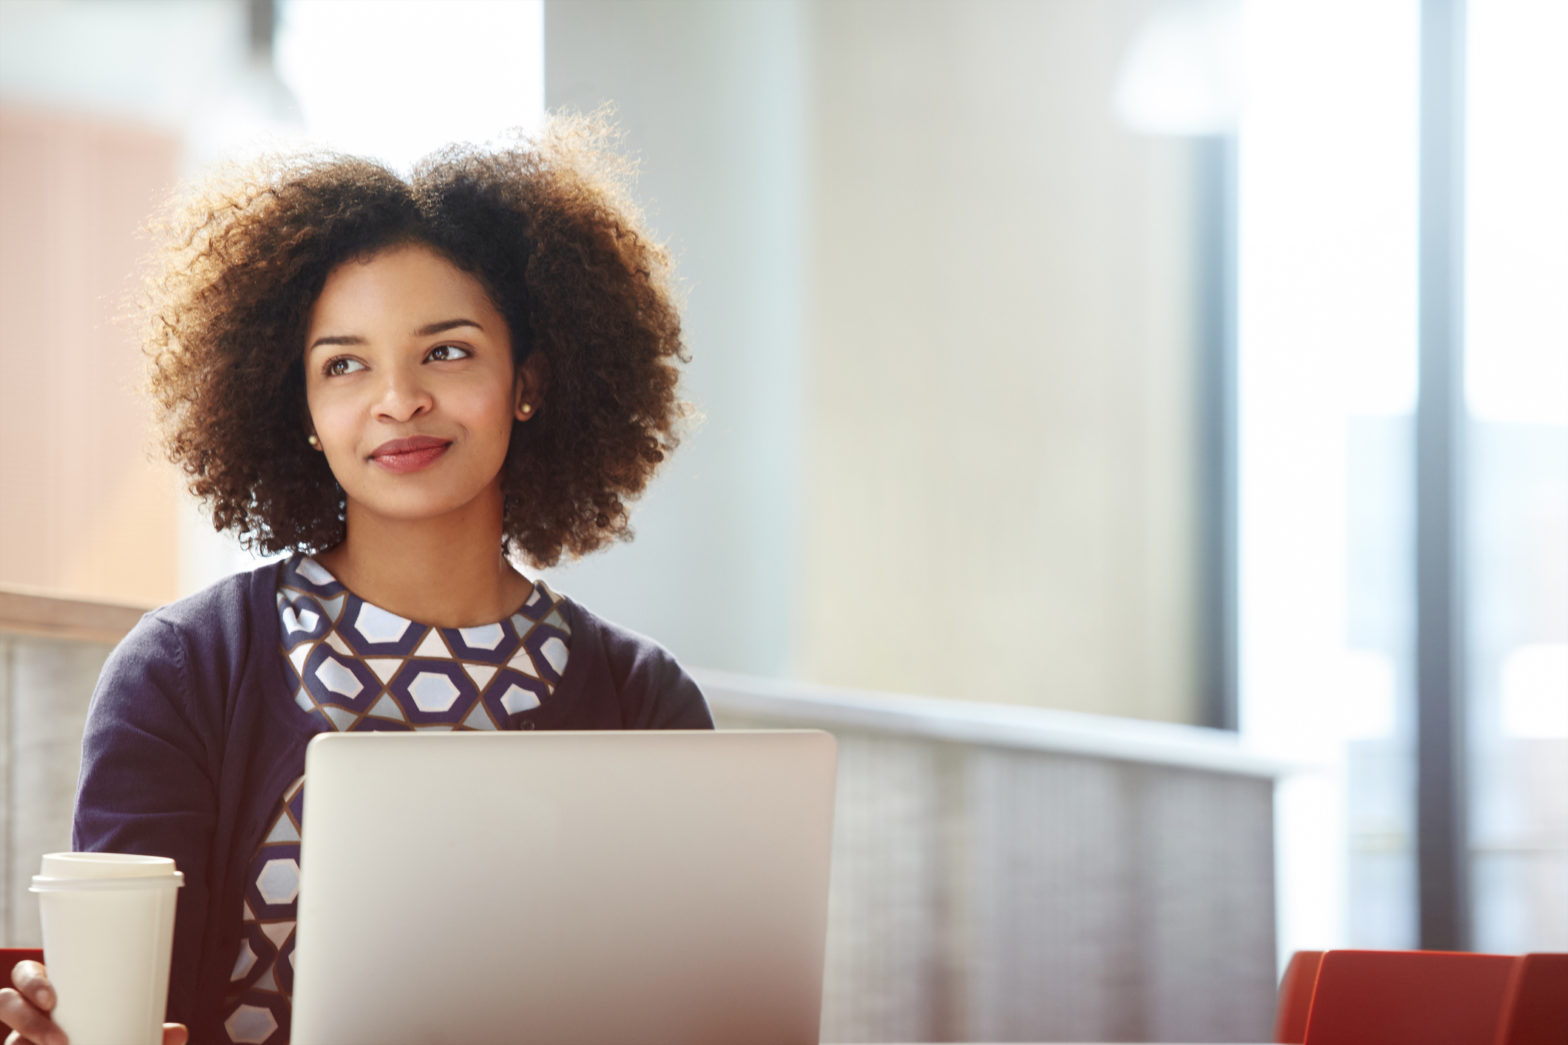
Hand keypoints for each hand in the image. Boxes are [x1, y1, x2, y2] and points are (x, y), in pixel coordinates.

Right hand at [0, 961, 187, 1044]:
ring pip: (8, 1038)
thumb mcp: (125, 1028)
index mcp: (50, 991)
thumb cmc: (105, 1033)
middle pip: (6, 1003)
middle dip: (25, 1018)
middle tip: (59, 1038)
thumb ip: (150, 1032)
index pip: (26, 975)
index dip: (32, 982)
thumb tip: (179, 1032)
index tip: (52, 998)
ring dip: (27, 1035)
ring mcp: (19, 1037)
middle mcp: (28, 1014)